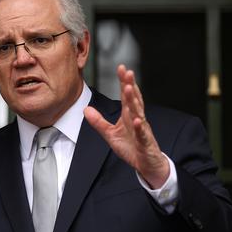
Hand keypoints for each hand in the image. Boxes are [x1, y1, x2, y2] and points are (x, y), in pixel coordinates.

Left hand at [84, 64, 169, 188]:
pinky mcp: (145, 141)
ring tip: (129, 88)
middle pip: (133, 99)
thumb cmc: (131, 147)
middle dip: (130, 85)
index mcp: (128, 115)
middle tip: (127, 71)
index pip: (126, 95)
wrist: (146, 164)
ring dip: (134, 100)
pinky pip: (142, 133)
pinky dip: (140, 126)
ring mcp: (142, 129)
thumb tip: (85, 109)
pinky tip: (138, 119)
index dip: (123, 81)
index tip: (121, 67)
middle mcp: (137, 118)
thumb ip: (98, 122)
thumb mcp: (110, 134)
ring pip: (138, 112)